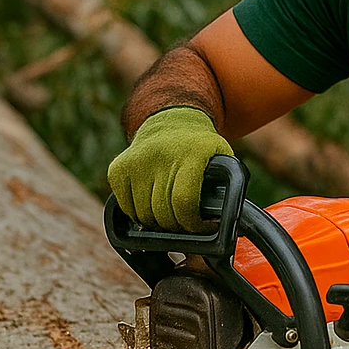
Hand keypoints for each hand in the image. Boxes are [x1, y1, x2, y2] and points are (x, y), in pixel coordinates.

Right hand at [106, 107, 232, 229]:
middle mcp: (162, 155)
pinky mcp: (118, 168)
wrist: (171, 121)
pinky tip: (150, 204)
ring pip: (143, 215)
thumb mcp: (223, 158)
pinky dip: (137, 214)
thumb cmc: (200, 149)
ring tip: (168, 214)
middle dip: (175, 226)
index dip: (191, 223)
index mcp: (192, 154)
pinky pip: (125, 207)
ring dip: (156, 223)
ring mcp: (136, 161)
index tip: (197, 227)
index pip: (184, 202)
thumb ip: (228, 186)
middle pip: (162, 212)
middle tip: (183, 223)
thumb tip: (229, 223)